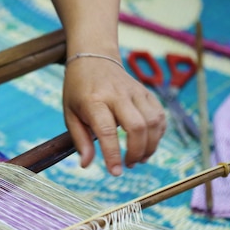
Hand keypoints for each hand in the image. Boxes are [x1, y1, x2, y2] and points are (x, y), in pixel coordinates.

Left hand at [62, 57, 165, 175]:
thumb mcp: (69, 114)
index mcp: (94, 101)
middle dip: (136, 151)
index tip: (116, 172)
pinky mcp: (146, 92)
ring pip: (153, 121)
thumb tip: (86, 165)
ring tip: (140, 158)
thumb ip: (79, 140)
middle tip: (129, 165)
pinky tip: (148, 143)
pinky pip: (159, 115)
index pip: (107, 131)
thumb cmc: (78, 90)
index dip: (113, 154)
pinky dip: (158, 133)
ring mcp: (134, 91)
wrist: (93, 58)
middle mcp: (117, 95)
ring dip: (151, 145)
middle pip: (137, 126)